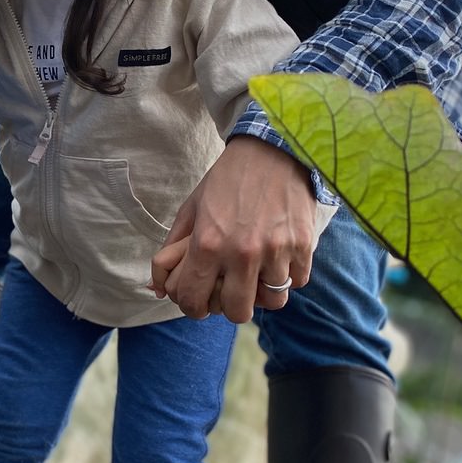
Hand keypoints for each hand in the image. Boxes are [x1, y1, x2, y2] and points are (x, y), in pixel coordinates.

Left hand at [148, 137, 318, 323]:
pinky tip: (278, 257)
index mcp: (207, 244)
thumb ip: (172, 251)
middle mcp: (242, 252)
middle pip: (238, 312)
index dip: (194, 308)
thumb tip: (157, 288)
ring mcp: (276, 251)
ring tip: (258, 272)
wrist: (272, 150)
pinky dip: (288, 275)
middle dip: (231, 306)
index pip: (195, 302)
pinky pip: (297, 281)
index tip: (199, 301)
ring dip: (264, 291)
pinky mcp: (303, 245)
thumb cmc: (226, 181)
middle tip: (231, 290)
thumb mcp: (191, 209)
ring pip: (273, 301)